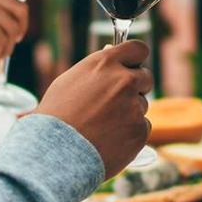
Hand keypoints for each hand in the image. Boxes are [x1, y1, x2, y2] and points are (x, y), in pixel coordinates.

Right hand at [34, 40, 154, 178]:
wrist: (56, 152)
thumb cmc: (56, 116)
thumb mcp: (70, 81)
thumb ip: (97, 67)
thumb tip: (111, 51)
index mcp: (105, 64)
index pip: (138, 49)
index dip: (136, 59)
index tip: (133, 67)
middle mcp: (124, 81)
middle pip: (146, 77)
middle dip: (136, 87)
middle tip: (116, 101)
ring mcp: (134, 106)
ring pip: (142, 105)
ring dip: (130, 112)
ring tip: (103, 125)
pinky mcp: (140, 130)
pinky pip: (142, 127)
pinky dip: (130, 133)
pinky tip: (109, 139)